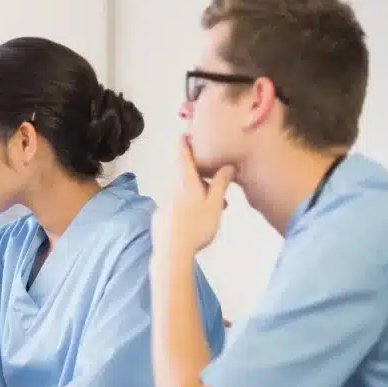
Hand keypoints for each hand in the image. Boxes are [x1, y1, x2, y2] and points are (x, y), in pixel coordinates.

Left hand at [152, 136, 234, 257]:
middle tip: (221, 201)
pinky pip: (177, 210)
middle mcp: (173, 191)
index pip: (184, 160)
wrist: (171, 251)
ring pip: (185, 198)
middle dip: (204, 187)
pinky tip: (194, 227)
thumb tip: (227, 166)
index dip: (185, 146)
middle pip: (189, 182)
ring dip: (199, 202)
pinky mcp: (160, 219)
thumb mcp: (214, 204)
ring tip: (212, 217)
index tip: (184, 135)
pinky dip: (188, 213)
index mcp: (186, 184)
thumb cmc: (197, 226)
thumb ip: (220, 184)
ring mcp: (165, 205)